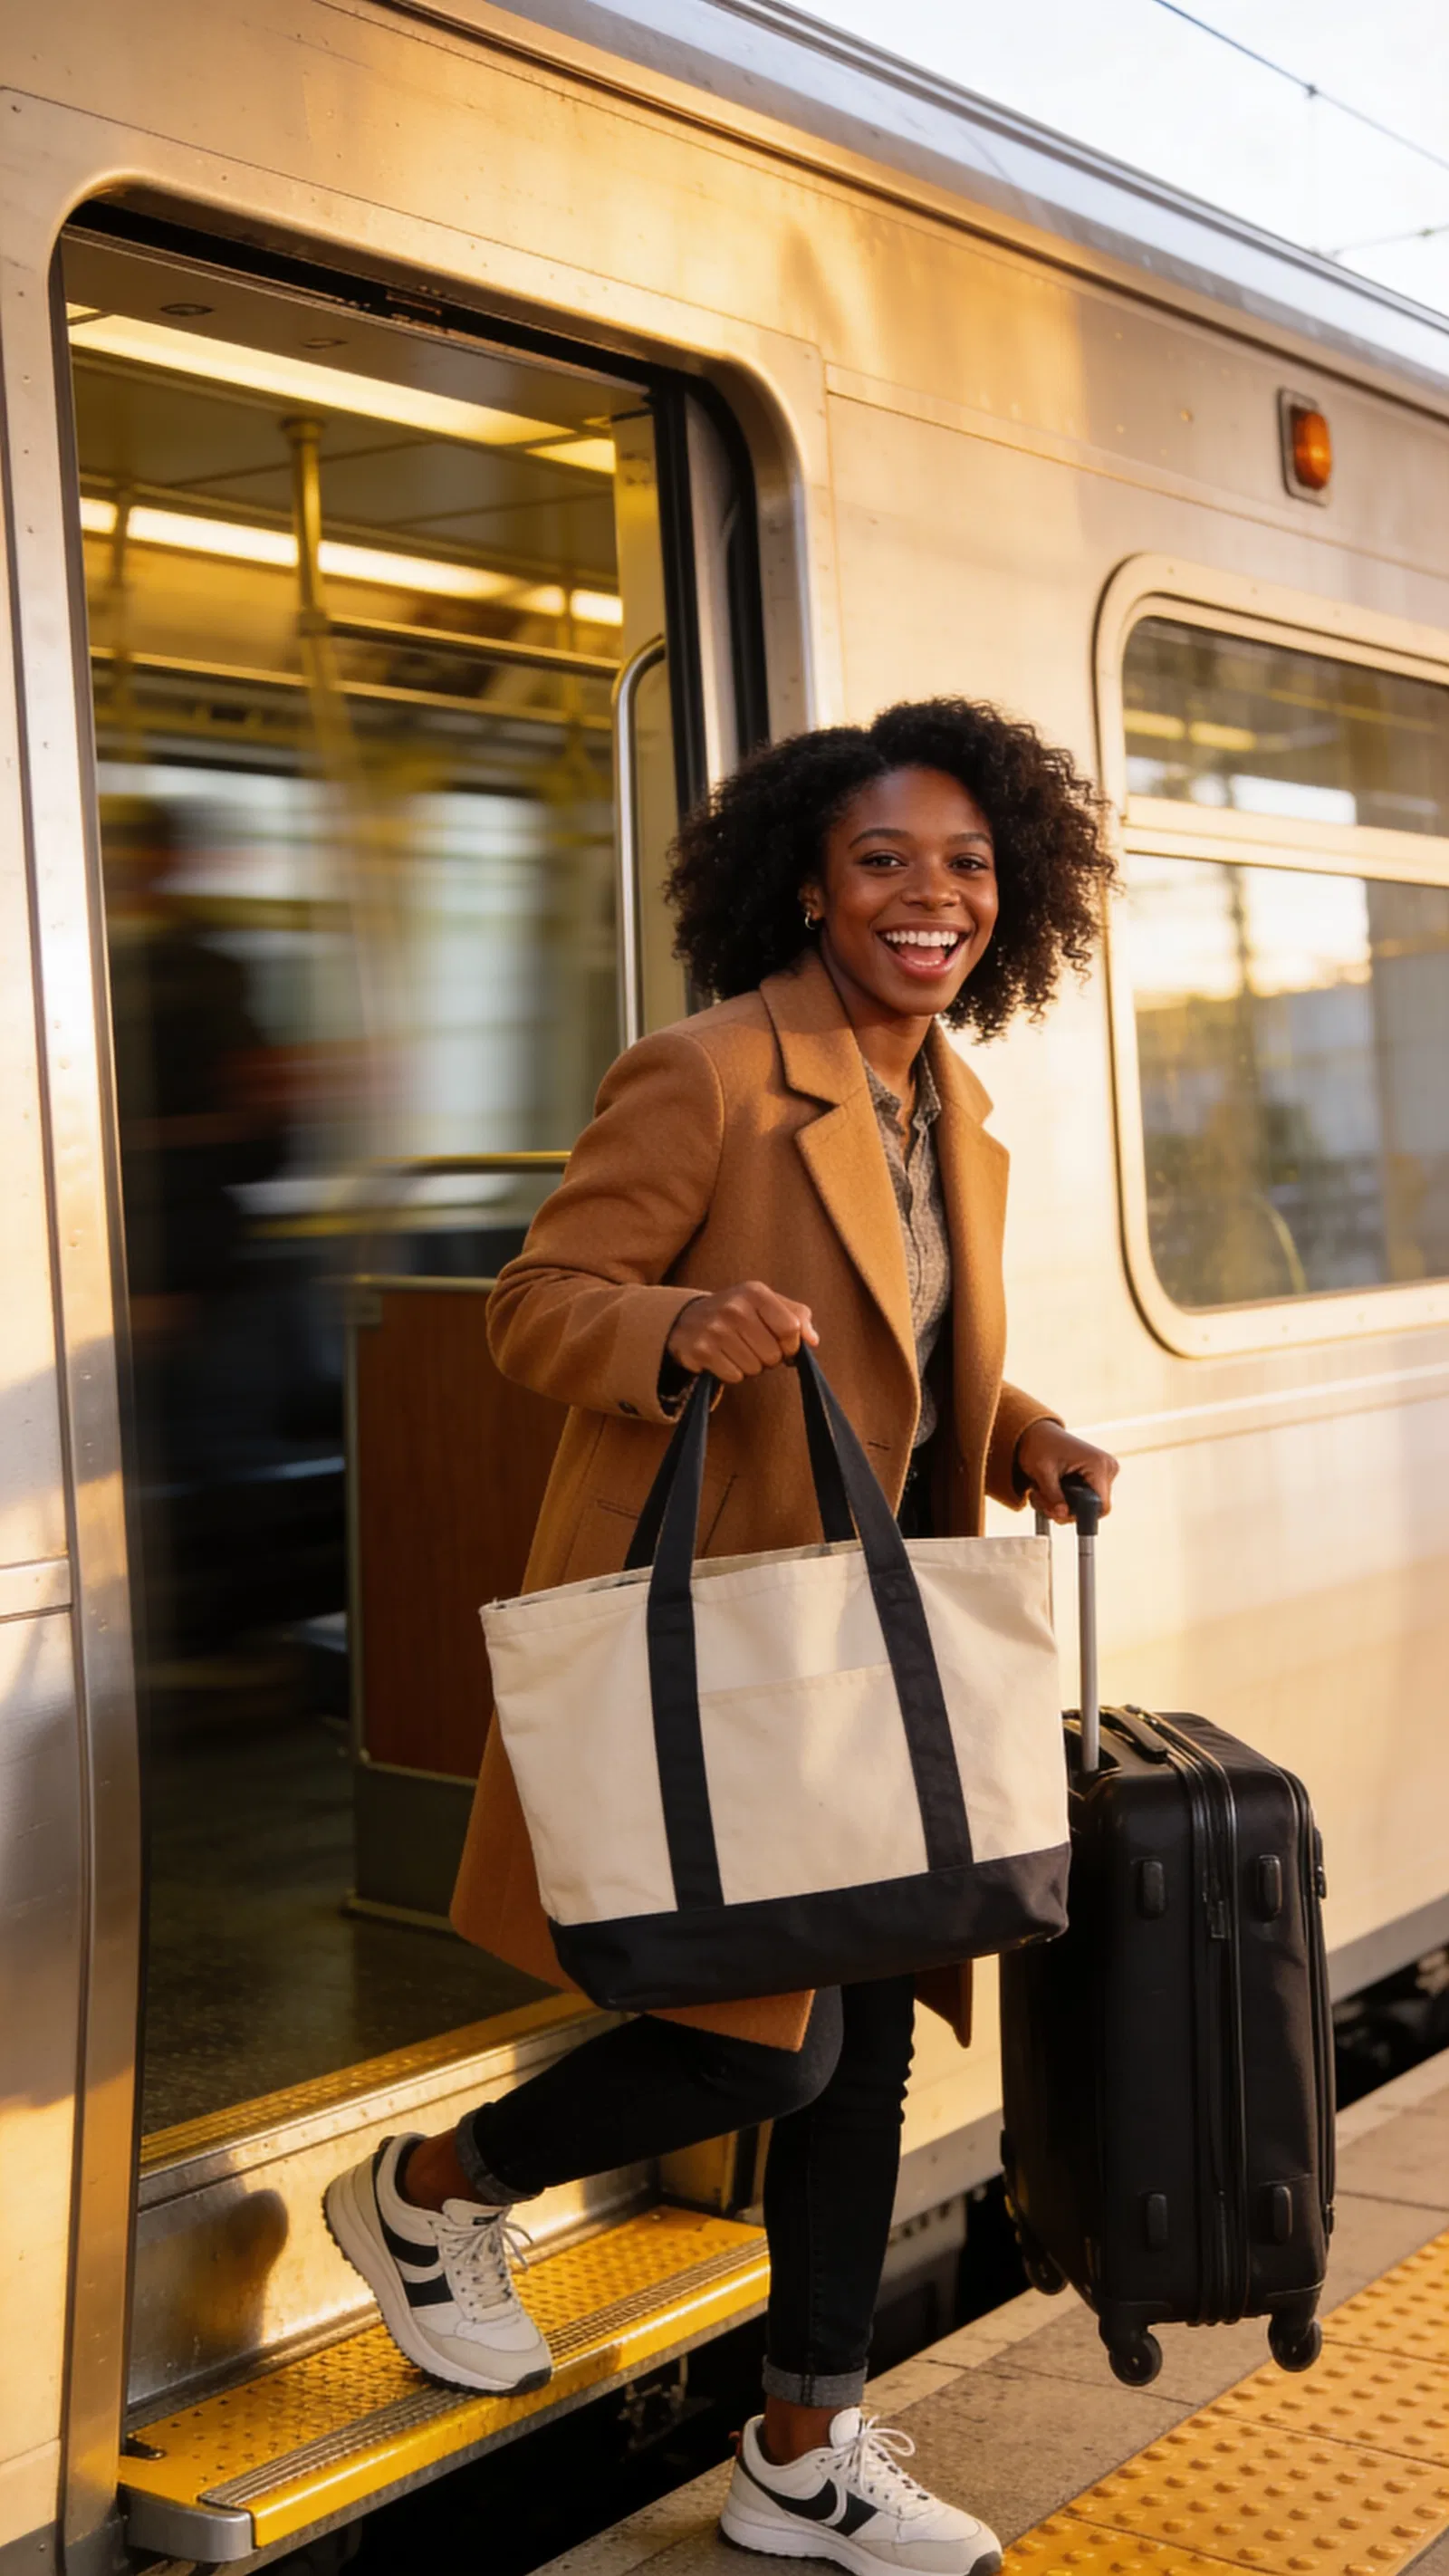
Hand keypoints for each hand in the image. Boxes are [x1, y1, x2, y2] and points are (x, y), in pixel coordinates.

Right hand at [665, 1281, 818, 1382]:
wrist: (688, 1318)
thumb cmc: (738, 1312)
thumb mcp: (767, 1303)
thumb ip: (797, 1316)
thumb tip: (813, 1340)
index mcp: (755, 1292)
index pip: (791, 1328)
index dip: (793, 1344)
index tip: (785, 1345)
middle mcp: (733, 1308)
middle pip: (773, 1354)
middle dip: (770, 1358)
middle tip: (755, 1347)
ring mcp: (715, 1329)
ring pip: (754, 1368)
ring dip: (751, 1366)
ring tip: (738, 1350)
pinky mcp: (700, 1351)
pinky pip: (734, 1377)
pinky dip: (733, 1373)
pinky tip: (723, 1358)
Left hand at [1015, 1419, 1119, 1523]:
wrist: (1037, 1432)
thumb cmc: (1039, 1446)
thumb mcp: (1042, 1472)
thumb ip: (1053, 1495)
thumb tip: (1063, 1515)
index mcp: (1098, 1464)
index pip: (1100, 1505)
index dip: (1079, 1514)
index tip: (1058, 1511)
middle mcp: (1107, 1467)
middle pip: (1093, 1508)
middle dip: (1065, 1510)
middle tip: (1042, 1501)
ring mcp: (1104, 1471)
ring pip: (1087, 1505)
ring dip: (1061, 1505)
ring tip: (1042, 1492)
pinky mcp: (1098, 1475)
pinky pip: (1086, 1498)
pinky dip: (1065, 1499)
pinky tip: (1050, 1489)